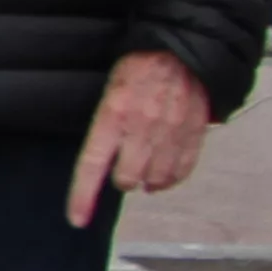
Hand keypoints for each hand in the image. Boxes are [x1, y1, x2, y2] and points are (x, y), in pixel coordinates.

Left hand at [68, 50, 208, 225]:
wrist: (182, 51)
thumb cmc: (139, 69)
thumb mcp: (110, 91)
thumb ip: (106, 126)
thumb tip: (102, 159)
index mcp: (112, 116)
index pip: (91, 165)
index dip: (82, 196)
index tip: (77, 219)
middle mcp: (141, 129)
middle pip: (126, 179)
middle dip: (122, 179)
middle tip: (123, 168)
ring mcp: (170, 135)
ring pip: (155, 180)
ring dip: (148, 181)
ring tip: (145, 169)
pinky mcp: (194, 136)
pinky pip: (182, 172)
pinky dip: (172, 178)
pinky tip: (165, 172)